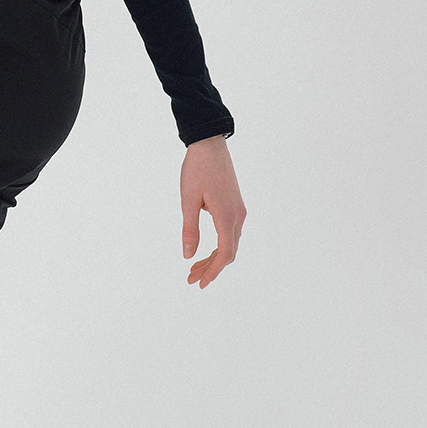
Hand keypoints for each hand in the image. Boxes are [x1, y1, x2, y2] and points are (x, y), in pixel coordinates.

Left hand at [180, 136, 245, 289]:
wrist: (210, 144)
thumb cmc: (197, 170)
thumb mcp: (187, 200)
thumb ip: (189, 230)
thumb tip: (188, 256)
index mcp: (226, 216)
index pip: (224, 253)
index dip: (213, 272)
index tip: (200, 284)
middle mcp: (238, 216)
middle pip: (228, 252)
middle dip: (210, 268)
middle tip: (191, 279)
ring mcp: (239, 210)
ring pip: (230, 243)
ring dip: (214, 257)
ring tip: (194, 268)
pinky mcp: (236, 205)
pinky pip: (230, 232)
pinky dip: (219, 245)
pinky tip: (205, 250)